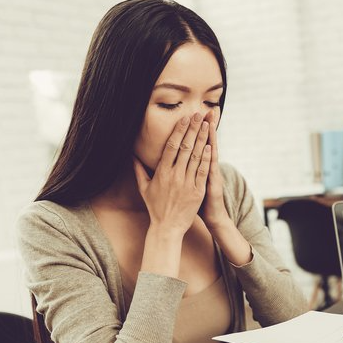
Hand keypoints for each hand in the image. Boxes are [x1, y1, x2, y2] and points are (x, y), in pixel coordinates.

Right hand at [133, 112, 211, 237]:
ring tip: (207, 125)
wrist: (167, 227)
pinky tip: (210, 146)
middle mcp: (174, 175)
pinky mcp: (197, 192)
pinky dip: (206, 159)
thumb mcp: (143, 188)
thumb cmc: (155, 207)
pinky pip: (202, 172)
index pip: (171, 146)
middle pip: (185, 147)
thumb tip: (132, 155)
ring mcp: (186, 183)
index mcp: (161, 172)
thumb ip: (138, 170)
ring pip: (196, 157)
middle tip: (199, 114)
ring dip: (202, 139)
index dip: (179, 131)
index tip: (185, 118)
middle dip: (193, 129)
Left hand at [196, 110, 252, 265]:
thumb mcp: (189, 182)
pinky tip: (210, 147)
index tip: (195, 113)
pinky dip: (210, 158)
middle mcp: (206, 166)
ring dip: (211, 136)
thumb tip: (170, 160)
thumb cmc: (197, 200)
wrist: (211, 216)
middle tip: (209, 108)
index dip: (197, 128)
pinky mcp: (212, 183)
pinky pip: (210, 168)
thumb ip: (183, 169)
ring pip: (210, 151)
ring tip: (211, 121)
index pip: (197, 142)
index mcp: (198, 165)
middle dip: (207, 125)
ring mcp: (211, 173)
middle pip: (206, 142)